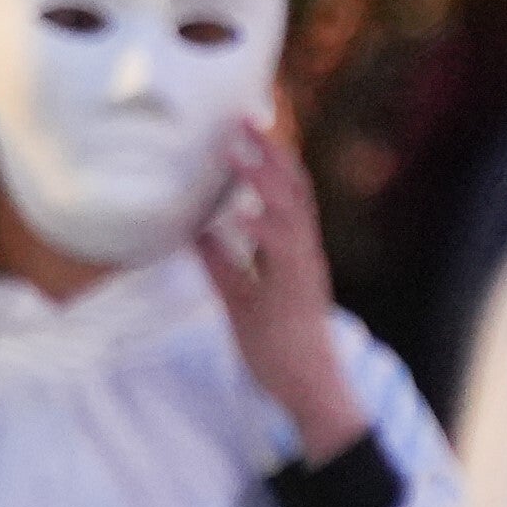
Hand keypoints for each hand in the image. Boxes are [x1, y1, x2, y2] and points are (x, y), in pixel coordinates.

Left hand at [194, 119, 366, 464]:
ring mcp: (303, 271)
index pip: (285, 191)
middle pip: (294, 189)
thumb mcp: (239, 297)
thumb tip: (195, 230)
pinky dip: (264, 229)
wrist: (311, 388)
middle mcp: (304, 252)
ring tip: (238, 150)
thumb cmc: (277, 344)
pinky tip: (241, 211)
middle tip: (242, 117)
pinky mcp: (295, 294)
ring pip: (292, 212)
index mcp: (293, 248)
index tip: (245, 124)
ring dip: (265, 178)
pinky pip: (283, 255)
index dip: (268, 156)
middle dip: (270, 151)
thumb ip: (222, 263)